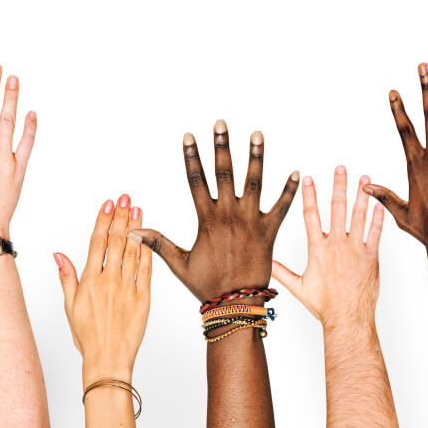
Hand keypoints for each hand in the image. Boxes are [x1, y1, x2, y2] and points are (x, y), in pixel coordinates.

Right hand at [55, 195, 151, 386]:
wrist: (108, 359)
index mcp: (90, 282)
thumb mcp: (70, 306)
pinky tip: (148, 236)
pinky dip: (147, 251)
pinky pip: (146, 270)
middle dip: (121, 216)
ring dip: (135, 228)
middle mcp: (109, 282)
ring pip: (132, 251)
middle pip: (116, 241)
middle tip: (126, 197)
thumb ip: (67, 277)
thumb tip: (58, 254)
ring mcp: (128, 289)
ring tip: (138, 209)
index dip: (103, 220)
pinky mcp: (144, 299)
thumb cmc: (87, 336)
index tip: (108, 204)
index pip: (97, 243)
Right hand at [129, 120, 298, 301]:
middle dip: (222, 146)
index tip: (190, 136)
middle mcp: (229, 216)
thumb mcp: (179, 263)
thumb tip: (131, 232)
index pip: (197, 181)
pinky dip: (289, 190)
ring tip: (257, 134)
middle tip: (221, 124)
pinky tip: (295, 171)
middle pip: (225, 173)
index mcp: (207, 220)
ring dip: (256, 157)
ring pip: (254, 182)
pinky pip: (282, 207)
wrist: (236, 304)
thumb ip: (158, 242)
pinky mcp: (270, 232)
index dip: (192, 157)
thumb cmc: (208, 286)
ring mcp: (251, 222)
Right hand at [272, 166, 383, 327]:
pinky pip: (375, 232)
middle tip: (341, 168)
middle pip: (336, 208)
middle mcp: (336, 245)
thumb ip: (283, 272)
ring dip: (361, 194)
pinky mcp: (371, 257)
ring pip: (358, 215)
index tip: (308, 178)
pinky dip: (378, 217)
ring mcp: (355, 249)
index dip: (309, 194)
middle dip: (339, 185)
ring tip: (364, 178)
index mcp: (317, 249)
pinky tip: (379, 204)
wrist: (347, 317)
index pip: (311, 215)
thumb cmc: (324, 306)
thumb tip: (267, 264)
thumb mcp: (299, 288)